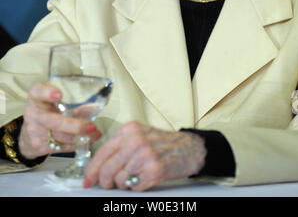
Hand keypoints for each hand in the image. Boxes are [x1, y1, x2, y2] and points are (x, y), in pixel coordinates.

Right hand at [18, 82, 101, 159]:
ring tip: (95, 133)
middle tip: (92, 126)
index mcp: (36, 97)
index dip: (48, 93)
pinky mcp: (39, 146)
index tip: (59, 94)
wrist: (29, 134)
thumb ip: (69, 100)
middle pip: (54, 121)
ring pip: (60, 137)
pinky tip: (88, 140)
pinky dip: (77, 144)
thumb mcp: (53, 101)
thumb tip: (94, 107)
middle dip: (74, 125)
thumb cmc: (47, 111)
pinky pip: (61, 147)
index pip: (38, 92)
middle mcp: (33, 113)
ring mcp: (35, 131)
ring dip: (81, 137)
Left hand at [84, 121, 205, 190]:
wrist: (189, 148)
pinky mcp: (155, 170)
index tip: (88, 180)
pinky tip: (144, 178)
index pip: (102, 152)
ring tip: (134, 178)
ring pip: (119, 180)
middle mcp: (135, 140)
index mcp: (129, 130)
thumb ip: (119, 146)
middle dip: (105, 182)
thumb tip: (97, 167)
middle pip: (107, 169)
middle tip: (110, 184)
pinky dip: (137, 187)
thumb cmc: (162, 143)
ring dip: (124, 185)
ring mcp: (145, 155)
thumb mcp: (139, 135)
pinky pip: (135, 187)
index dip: (92, 169)